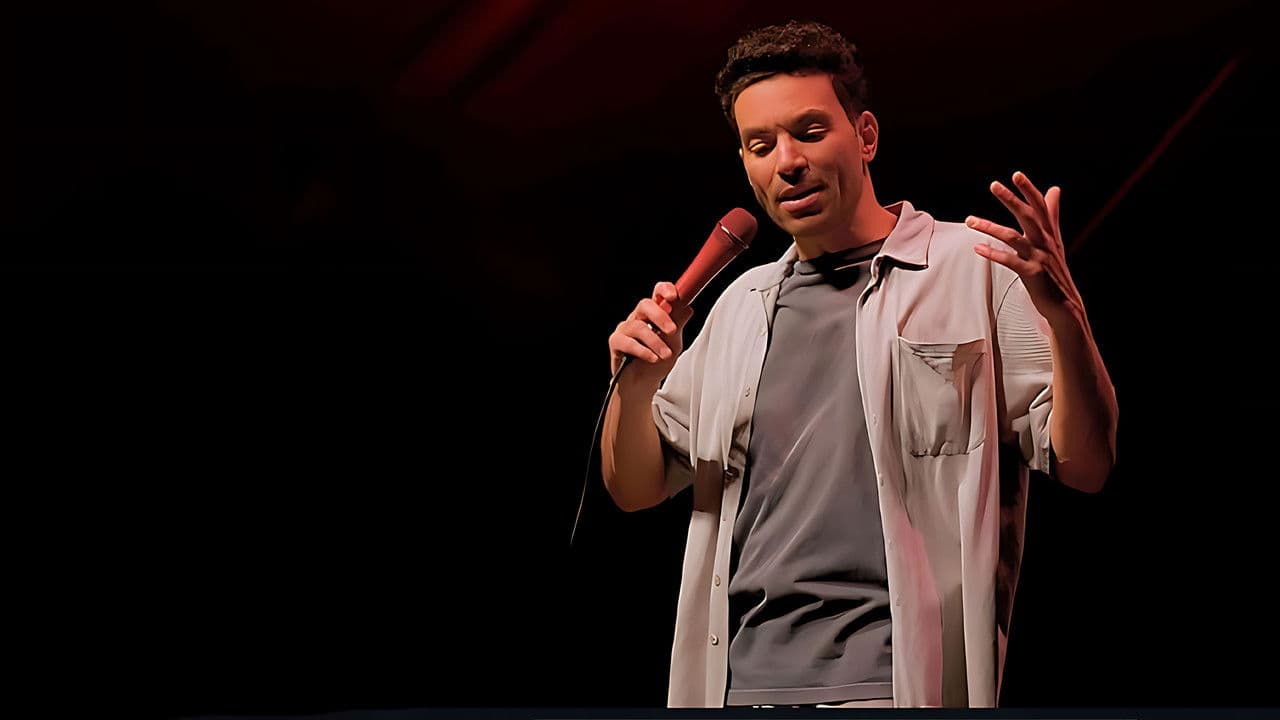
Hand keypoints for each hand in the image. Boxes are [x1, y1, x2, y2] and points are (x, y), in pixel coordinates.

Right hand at [608, 282, 693, 379]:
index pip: (657, 293)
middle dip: (660, 316)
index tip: (674, 296)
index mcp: (653, 314)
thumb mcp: (674, 343)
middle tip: (672, 330)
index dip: (664, 290)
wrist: (643, 384)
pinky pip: (627, 342)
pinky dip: (643, 351)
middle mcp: (638, 318)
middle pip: (645, 304)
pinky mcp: (616, 342)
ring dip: (656, 342)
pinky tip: (652, 358)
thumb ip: (678, 325)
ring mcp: (625, 329)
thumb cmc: (657, 362)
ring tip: (665, 354)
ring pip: (638, 326)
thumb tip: (687, 308)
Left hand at [966, 171, 1086, 329]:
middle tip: (994, 185)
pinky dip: (992, 254)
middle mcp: (1045, 242)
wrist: (1065, 303)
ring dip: (989, 227)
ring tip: (969, 220)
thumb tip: (1055, 188)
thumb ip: (1052, 214)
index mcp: (1049, 232)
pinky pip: (1010, 261)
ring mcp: (1039, 257)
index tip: (1016, 174)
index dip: (1029, 190)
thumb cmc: (1055, 269)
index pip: (1040, 206)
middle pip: (1027, 216)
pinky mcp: (1032, 274)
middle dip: (1011, 199)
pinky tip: (977, 247)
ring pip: (1012, 237)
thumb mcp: (1055, 239)